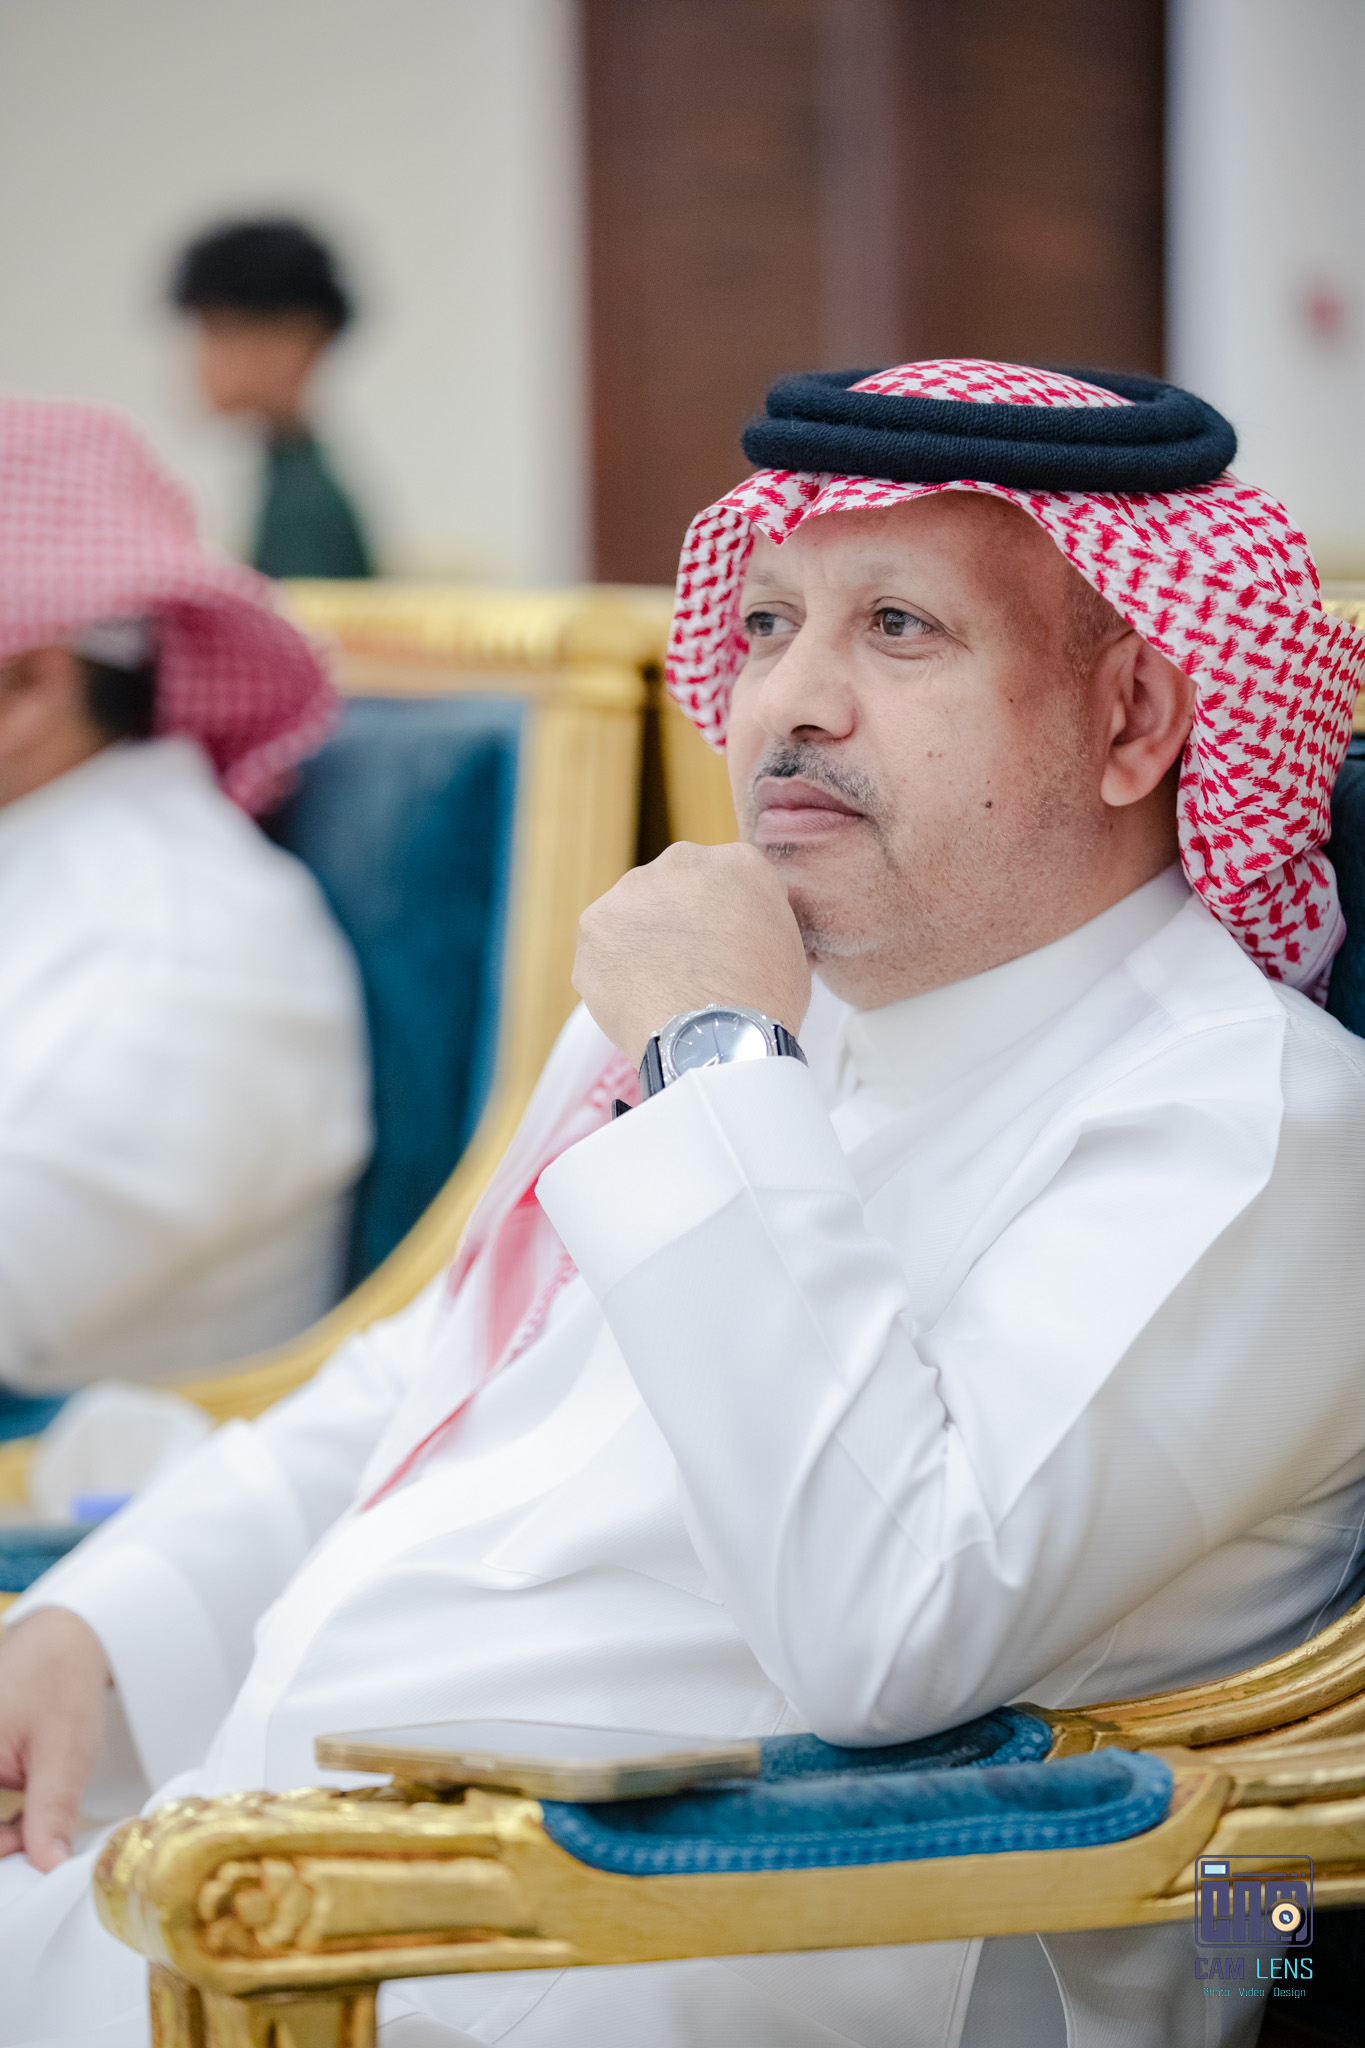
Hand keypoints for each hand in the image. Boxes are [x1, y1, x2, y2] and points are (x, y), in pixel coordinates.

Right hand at [0, 1607, 110, 1868]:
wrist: (64, 1641)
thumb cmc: (61, 1683)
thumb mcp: (64, 1754)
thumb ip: (50, 1813)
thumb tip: (47, 1865)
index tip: (20, 1859)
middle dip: (1, 1843)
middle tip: (31, 1850)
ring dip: (1, 1834)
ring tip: (30, 1836)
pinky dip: (0, 1821)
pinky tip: (21, 1826)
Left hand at [572, 840, 811, 1064]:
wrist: (716, 1039)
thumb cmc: (764, 1001)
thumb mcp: (792, 948)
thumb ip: (763, 920)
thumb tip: (755, 930)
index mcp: (737, 863)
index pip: (723, 878)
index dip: (720, 914)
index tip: (720, 943)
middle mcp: (680, 862)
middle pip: (672, 887)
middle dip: (675, 920)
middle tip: (687, 966)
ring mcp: (631, 892)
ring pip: (632, 913)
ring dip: (641, 941)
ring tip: (659, 987)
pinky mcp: (594, 927)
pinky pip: (604, 947)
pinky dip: (614, 970)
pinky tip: (636, 998)